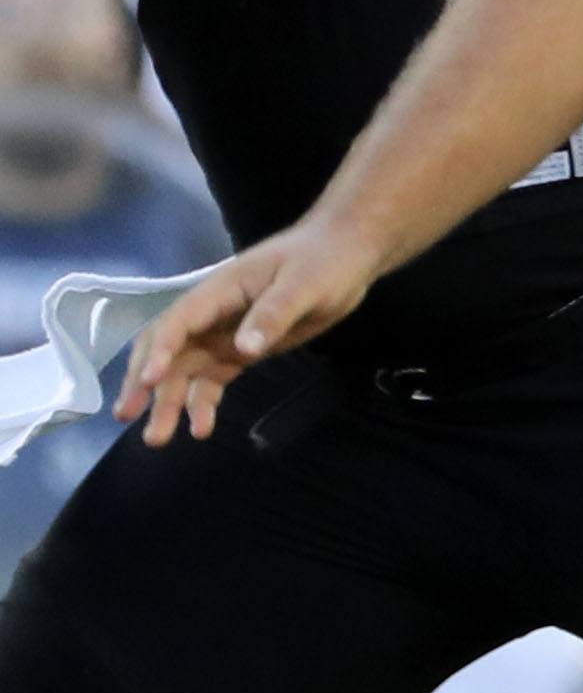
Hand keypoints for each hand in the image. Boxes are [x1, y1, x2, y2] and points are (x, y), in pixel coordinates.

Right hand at [115, 221, 378, 445]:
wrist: (345, 254)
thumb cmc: (322, 261)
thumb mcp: (303, 285)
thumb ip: (272, 315)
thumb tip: (244, 349)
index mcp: (219, 291)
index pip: (179, 321)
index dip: (160, 350)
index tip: (149, 380)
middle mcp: (211, 315)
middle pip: (169, 350)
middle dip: (145, 383)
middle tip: (127, 416)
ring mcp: (223, 334)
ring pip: (185, 371)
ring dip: (168, 402)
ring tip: (158, 438)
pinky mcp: (239, 351)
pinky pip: (212, 380)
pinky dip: (202, 403)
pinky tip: (200, 429)